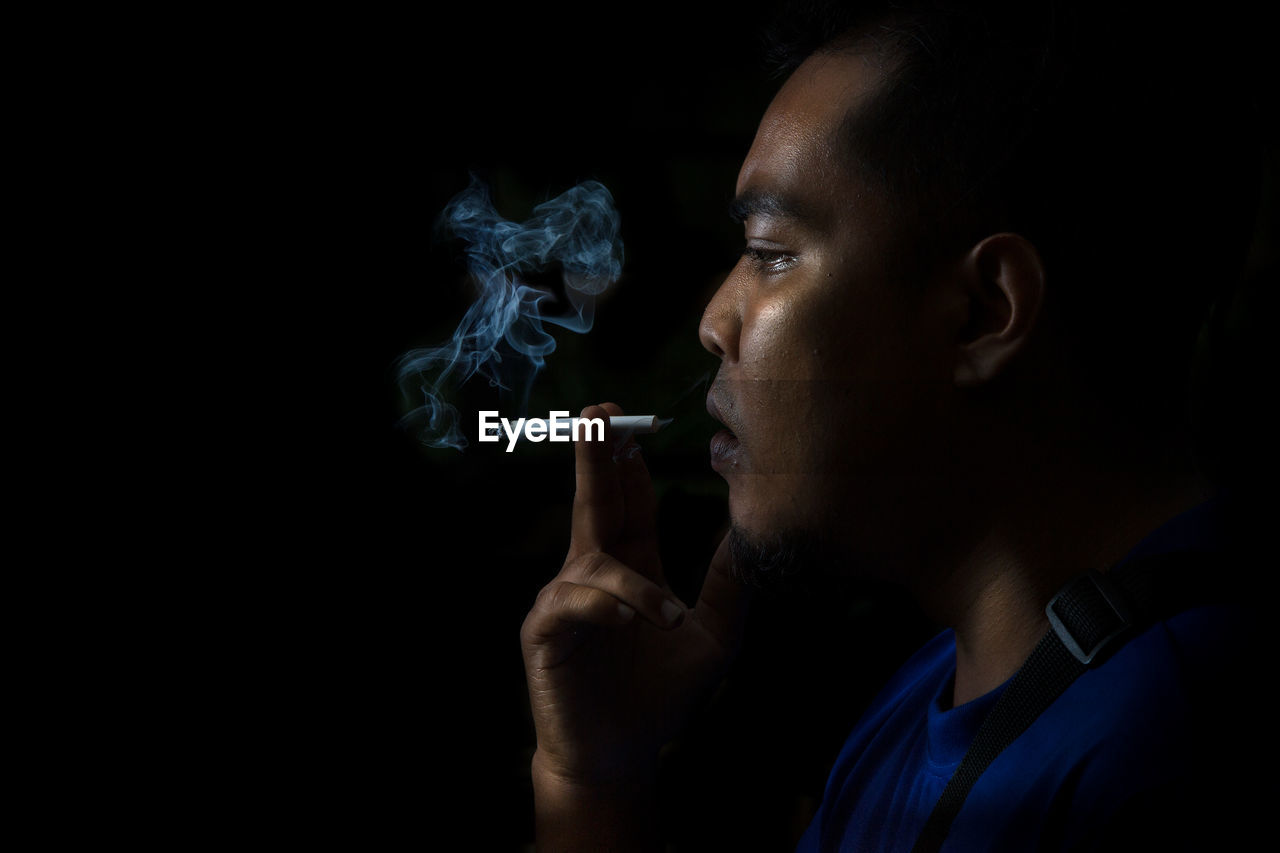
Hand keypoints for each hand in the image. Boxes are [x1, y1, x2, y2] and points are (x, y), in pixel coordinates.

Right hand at [521, 403, 748, 786]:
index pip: (630, 504)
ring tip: (667, 617)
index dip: (630, 464)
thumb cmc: (661, 698)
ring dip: (632, 577)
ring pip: (592, 559)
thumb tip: (754, 529)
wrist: (621, 759)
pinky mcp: (545, 633)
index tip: (635, 421)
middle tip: (598, 410)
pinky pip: (573, 604)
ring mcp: (565, 601)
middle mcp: (593, 575)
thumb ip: (728, 582)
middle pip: (594, 503)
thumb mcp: (713, 635)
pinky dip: (607, 606)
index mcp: (630, 568)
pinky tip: (632, 618)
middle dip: (595, 456)